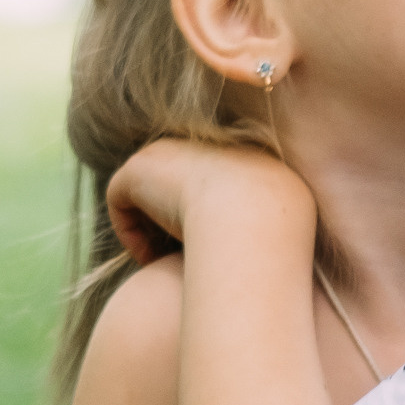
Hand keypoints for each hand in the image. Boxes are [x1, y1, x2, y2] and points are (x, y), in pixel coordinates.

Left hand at [107, 136, 313, 265]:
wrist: (251, 214)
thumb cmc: (274, 227)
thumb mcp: (283, 217)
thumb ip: (264, 219)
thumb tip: (260, 237)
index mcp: (236, 150)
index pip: (209, 180)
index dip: (204, 215)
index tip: (207, 249)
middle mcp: (198, 143)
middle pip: (174, 183)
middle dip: (171, 219)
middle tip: (178, 258)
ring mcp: (165, 152)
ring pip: (146, 193)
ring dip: (150, 229)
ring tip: (162, 261)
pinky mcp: (136, 169)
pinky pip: (121, 202)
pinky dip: (132, 234)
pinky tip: (151, 258)